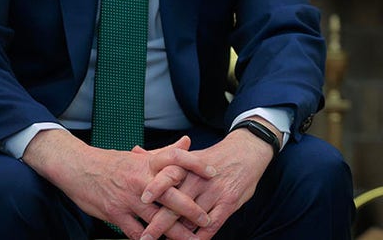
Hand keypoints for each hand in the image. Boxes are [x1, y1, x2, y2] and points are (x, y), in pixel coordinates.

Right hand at [23, 131, 214, 239]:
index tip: (214, 173)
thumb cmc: (113, 163)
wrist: (78, 168)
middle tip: (206, 220)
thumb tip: (188, 142)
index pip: (177, 158)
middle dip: (191, 210)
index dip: (196, 164)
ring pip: (156, 219)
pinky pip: (135, 231)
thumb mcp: (140, 156)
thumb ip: (165, 153)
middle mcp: (141, 179)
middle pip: (171, 195)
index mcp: (148, 163)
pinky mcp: (115, 213)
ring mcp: (128, 198)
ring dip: (174, 232)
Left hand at [140, 123, 276, 239]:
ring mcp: (215, 191)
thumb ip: (162, 158)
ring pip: (192, 218)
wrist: (247, 151)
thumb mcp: (189, 155)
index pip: (169, 175)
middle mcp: (200, 179)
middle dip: (159, 223)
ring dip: (178, 235)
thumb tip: (135, 152)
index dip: (155, 187)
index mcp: (187, 166)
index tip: (142, 201)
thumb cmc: (214, 157)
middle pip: (177, 204)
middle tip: (146, 237)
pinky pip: (212, 224)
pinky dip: (200, 237)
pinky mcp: (228, 202)